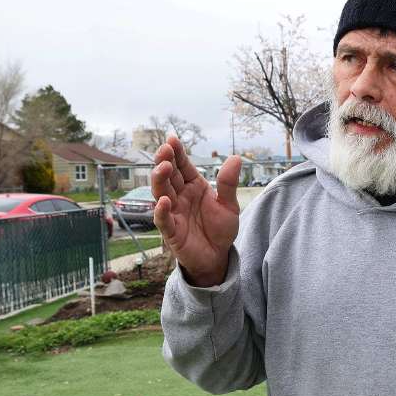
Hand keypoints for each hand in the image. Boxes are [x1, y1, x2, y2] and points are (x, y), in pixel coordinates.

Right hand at [150, 134, 241, 286]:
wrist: (218, 256)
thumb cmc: (220, 229)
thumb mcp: (229, 205)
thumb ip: (228, 184)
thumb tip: (235, 158)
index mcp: (193, 186)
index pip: (182, 166)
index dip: (176, 153)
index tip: (172, 139)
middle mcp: (180, 197)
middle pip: (168, 176)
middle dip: (165, 161)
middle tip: (165, 149)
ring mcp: (174, 213)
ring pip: (161, 193)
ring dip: (160, 180)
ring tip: (164, 168)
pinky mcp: (171, 232)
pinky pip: (163, 220)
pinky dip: (161, 211)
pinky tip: (164, 201)